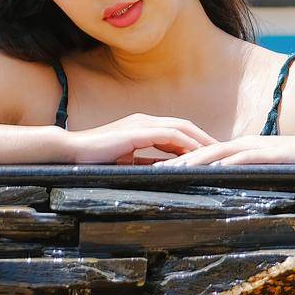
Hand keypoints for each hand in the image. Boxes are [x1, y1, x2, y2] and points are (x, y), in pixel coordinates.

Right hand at [62, 113, 220, 165]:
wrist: (70, 151)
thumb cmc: (93, 159)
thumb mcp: (125, 162)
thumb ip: (143, 164)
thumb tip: (163, 174)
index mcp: (142, 126)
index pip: (176, 131)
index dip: (194, 141)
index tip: (211, 153)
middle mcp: (145, 121)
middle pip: (184, 126)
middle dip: (204, 138)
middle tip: (224, 152)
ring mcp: (142, 124)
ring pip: (181, 129)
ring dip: (200, 141)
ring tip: (218, 154)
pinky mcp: (138, 132)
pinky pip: (170, 137)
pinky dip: (186, 146)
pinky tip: (198, 156)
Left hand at [150, 130, 294, 166]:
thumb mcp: (266, 169)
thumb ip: (248, 174)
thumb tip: (230, 188)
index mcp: (239, 148)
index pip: (205, 155)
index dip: (181, 162)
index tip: (158, 170)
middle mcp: (243, 144)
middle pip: (204, 151)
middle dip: (178, 160)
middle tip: (153, 170)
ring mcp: (255, 147)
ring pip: (218, 153)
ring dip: (195, 161)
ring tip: (174, 170)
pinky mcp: (269, 153)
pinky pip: (244, 158)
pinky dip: (226, 163)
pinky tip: (212, 170)